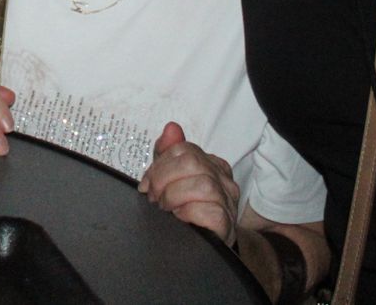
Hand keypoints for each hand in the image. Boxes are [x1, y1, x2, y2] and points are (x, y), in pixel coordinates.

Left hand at [138, 121, 240, 244]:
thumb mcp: (174, 180)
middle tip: (154, 197)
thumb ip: (169, 154)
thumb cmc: (190, 211)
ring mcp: (228, 201)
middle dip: (164, 179)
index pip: (183, 149)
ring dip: (174, 196)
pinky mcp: (227, 223)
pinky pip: (210, 211)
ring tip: (166, 207)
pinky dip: (188, 212)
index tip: (147, 184)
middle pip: (191, 162)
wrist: (212, 247)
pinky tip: (180, 217)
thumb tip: (171, 128)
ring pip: (201, 184)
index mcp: (211, 164)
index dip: (159, 165)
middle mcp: (223, 179)